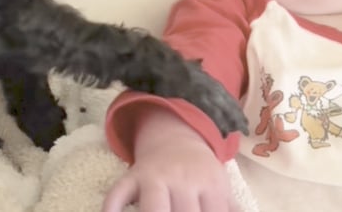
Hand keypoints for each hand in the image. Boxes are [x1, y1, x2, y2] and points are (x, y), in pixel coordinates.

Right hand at [103, 109, 236, 211]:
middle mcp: (182, 179)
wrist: (174, 136)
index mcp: (209, 183)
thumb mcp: (221, 187)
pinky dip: (112, 207)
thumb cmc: (201, 172)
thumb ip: (230, 209)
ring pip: (152, 207)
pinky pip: (118, 191)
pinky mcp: (132, 175)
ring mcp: (154, 176)